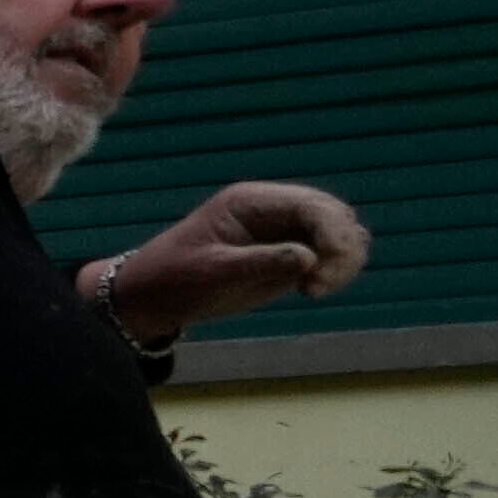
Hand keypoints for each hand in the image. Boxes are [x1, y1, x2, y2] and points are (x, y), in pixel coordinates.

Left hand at [79, 179, 370, 340]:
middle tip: (318, 288)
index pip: (309, 205)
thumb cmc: (175, 279)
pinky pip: (329, 252)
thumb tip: (310, 257)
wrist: (153, 295)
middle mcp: (272, 209)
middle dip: (341, 247)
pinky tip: (316, 288)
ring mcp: (283, 229)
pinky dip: (336, 268)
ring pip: (339, 232)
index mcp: (250, 202)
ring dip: (343, 259)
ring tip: (316, 290)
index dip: (332, 232)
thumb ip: (261, 263)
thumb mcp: (213, 273)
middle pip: (333, 215)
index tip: (327, 268)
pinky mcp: (288, 252)